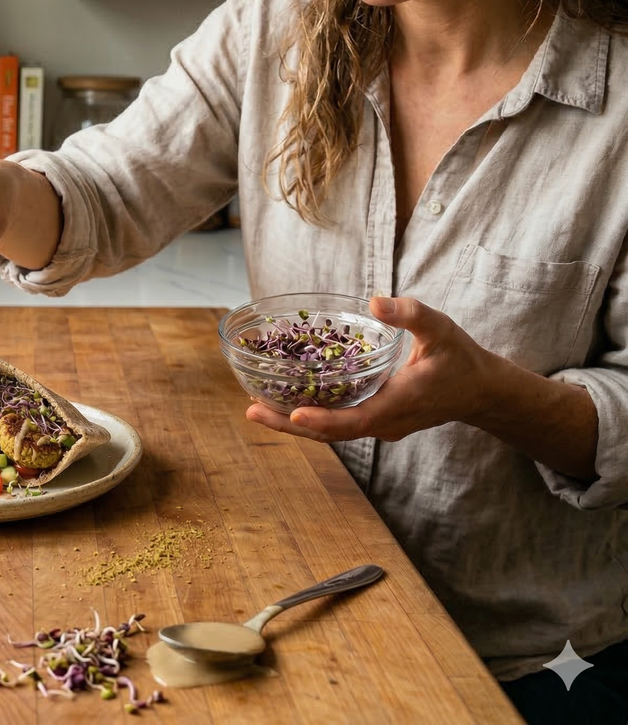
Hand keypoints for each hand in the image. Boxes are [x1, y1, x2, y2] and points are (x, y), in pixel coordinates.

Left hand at [245, 296, 494, 442]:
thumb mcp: (441, 328)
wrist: (482, 390)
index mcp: (399, 404)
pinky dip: (311, 416)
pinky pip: (339, 423)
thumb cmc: (461, 358)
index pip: (356, 421)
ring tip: (256, 408)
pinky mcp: (376, 420)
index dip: (324, 420)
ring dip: (295, 422)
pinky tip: (285, 401)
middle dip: (291, 424)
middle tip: (252, 411)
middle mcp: (385, 422)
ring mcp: (380, 425)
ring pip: (332, 431)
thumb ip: (410, 314)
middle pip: (332, 432)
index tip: (294, 415)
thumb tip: (376, 301)